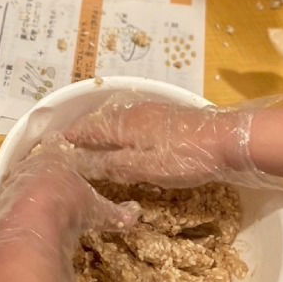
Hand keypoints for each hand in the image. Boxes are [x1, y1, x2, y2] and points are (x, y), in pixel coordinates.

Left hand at [0, 141, 138, 281]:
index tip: (63, 148)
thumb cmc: (68, 206)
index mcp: (52, 155)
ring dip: (27, 191)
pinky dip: (17, 211)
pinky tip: (26, 221)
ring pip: (19, 181)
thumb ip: (115, 212)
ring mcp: (11, 184)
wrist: (32, 224)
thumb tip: (136, 214)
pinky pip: (9, 203)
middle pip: (35, 161)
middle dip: (42, 170)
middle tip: (52, 180)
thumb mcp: (97, 210)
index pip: (56, 144)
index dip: (60, 147)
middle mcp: (29, 164)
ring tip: (39, 204)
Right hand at [64, 95, 270, 187]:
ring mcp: (150, 113)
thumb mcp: (146, 168)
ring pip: (115, 121)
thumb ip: (113, 165)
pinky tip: (124, 143)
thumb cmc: (186, 157)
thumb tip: (82, 164)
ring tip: (92, 148)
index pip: (86, 130)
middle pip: (98, 123)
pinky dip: (118, 132)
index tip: (54, 148)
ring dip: (100, 133)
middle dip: (82, 135)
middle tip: (69, 150)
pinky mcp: (165, 117)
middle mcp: (132, 114)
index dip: (70, 139)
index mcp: (123, 125)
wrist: (228, 140)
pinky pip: (130, 122)